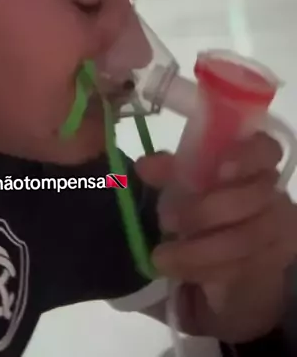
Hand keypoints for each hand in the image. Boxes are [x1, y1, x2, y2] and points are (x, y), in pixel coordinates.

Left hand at [136, 133, 296, 343]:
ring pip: (245, 240)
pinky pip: (240, 269)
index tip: (220, 169)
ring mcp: (278, 231)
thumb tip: (143, 166)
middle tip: (164, 219)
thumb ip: (170, 171)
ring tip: (161, 256)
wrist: (228, 253)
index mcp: (257, 164)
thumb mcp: (188, 184)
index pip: (265, 149)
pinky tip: (178, 270)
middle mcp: (274, 194)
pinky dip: (204, 271)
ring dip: (197, 251)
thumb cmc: (208, 204)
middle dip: (204, 211)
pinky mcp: (272, 265)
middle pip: (252, 198)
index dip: (247, 156)